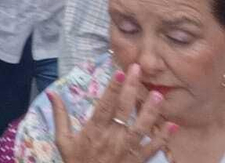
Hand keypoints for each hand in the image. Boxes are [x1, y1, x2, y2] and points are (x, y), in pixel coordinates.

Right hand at [49, 63, 173, 162]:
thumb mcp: (62, 142)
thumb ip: (60, 117)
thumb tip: (52, 93)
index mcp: (93, 130)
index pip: (104, 105)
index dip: (112, 88)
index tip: (120, 72)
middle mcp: (112, 137)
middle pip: (123, 109)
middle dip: (131, 88)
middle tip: (138, 70)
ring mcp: (127, 149)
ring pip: (141, 127)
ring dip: (150, 111)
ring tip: (157, 95)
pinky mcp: (137, 160)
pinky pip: (153, 148)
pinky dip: (163, 137)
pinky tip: (172, 125)